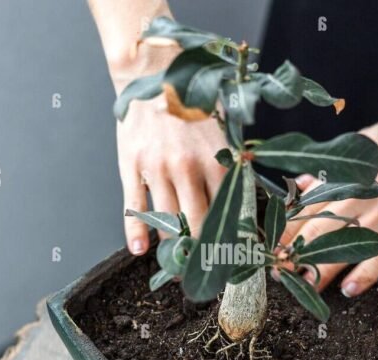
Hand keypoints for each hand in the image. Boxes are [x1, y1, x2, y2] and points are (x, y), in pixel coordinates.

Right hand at [116, 80, 227, 254]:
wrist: (153, 70)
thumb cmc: (192, 100)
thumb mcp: (222, 129)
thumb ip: (231, 163)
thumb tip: (244, 195)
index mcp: (215, 160)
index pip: (227, 211)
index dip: (231, 238)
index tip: (234, 258)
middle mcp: (187, 169)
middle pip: (197, 224)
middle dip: (203, 251)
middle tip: (206, 270)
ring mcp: (157, 169)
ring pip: (166, 220)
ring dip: (172, 246)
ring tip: (177, 263)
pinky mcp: (132, 166)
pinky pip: (134, 207)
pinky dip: (136, 232)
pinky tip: (139, 250)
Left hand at [281, 109, 377, 296]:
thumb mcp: (367, 144)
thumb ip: (335, 168)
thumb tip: (303, 183)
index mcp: (348, 174)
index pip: (306, 206)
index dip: (286, 229)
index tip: (271, 245)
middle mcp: (360, 195)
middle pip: (317, 229)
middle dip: (294, 253)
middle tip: (279, 272)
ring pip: (343, 246)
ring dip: (320, 269)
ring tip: (305, 285)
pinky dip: (364, 275)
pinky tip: (349, 290)